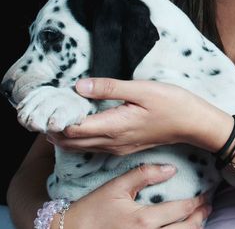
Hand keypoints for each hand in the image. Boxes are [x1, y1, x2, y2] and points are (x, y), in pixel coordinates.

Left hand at [47, 78, 232, 154]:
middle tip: (41, 114)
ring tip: (53, 120)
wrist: (192, 124)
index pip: (73, 129)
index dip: (54, 121)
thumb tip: (80, 86)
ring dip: (64, 136)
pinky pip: (94, 147)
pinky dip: (79, 139)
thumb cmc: (171, 104)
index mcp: (113, 126)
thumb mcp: (141, 90)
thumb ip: (109, 88)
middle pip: (72, 142)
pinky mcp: (124, 147)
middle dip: (53, 131)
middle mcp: (112, 142)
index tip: (42, 108)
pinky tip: (77, 126)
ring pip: (81, 147)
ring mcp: (118, 148)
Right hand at [51, 164, 211, 228]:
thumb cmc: (93, 209)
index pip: (182, 210)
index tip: (205, 193)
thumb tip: (170, 169)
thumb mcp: (116, 187)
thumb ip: (144, 175)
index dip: (198, 201)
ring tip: (200, 218)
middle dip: (201, 216)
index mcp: (145, 220)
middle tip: (207, 205)